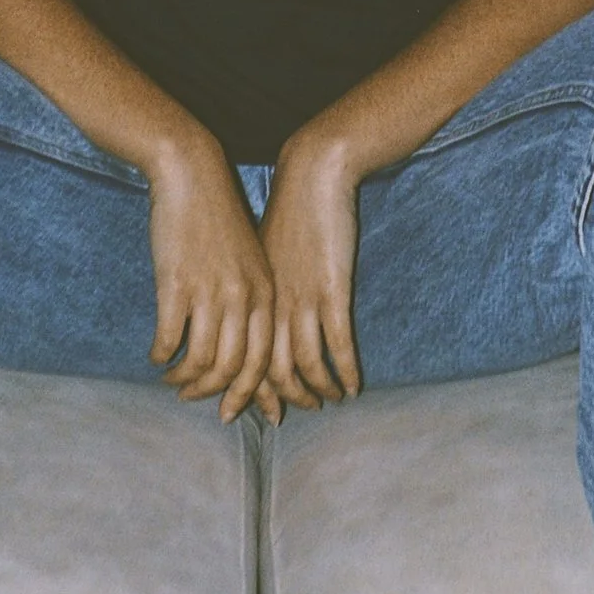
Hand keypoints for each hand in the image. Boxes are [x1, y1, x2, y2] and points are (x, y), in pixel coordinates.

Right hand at [147, 139, 278, 422]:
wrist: (191, 173)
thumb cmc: (218, 218)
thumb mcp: (248, 260)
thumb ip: (249, 301)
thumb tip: (239, 348)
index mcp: (265, 293)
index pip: (264, 362)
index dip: (247, 395)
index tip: (230, 411)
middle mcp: (243, 298)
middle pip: (232, 370)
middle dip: (212, 395)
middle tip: (191, 400)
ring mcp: (210, 292)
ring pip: (201, 362)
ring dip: (183, 380)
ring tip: (170, 380)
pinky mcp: (176, 284)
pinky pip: (169, 340)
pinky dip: (160, 357)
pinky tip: (155, 356)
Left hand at [259, 130, 363, 409]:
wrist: (312, 174)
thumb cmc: (288, 210)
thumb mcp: (260, 252)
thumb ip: (259, 287)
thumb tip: (253, 316)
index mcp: (252, 296)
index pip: (240, 356)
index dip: (241, 387)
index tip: (244, 410)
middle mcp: (273, 304)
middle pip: (268, 369)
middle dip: (275, 400)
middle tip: (284, 418)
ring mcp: (303, 299)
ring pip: (304, 365)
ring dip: (316, 392)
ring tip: (326, 402)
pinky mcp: (333, 290)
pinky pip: (338, 345)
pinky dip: (346, 371)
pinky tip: (354, 387)